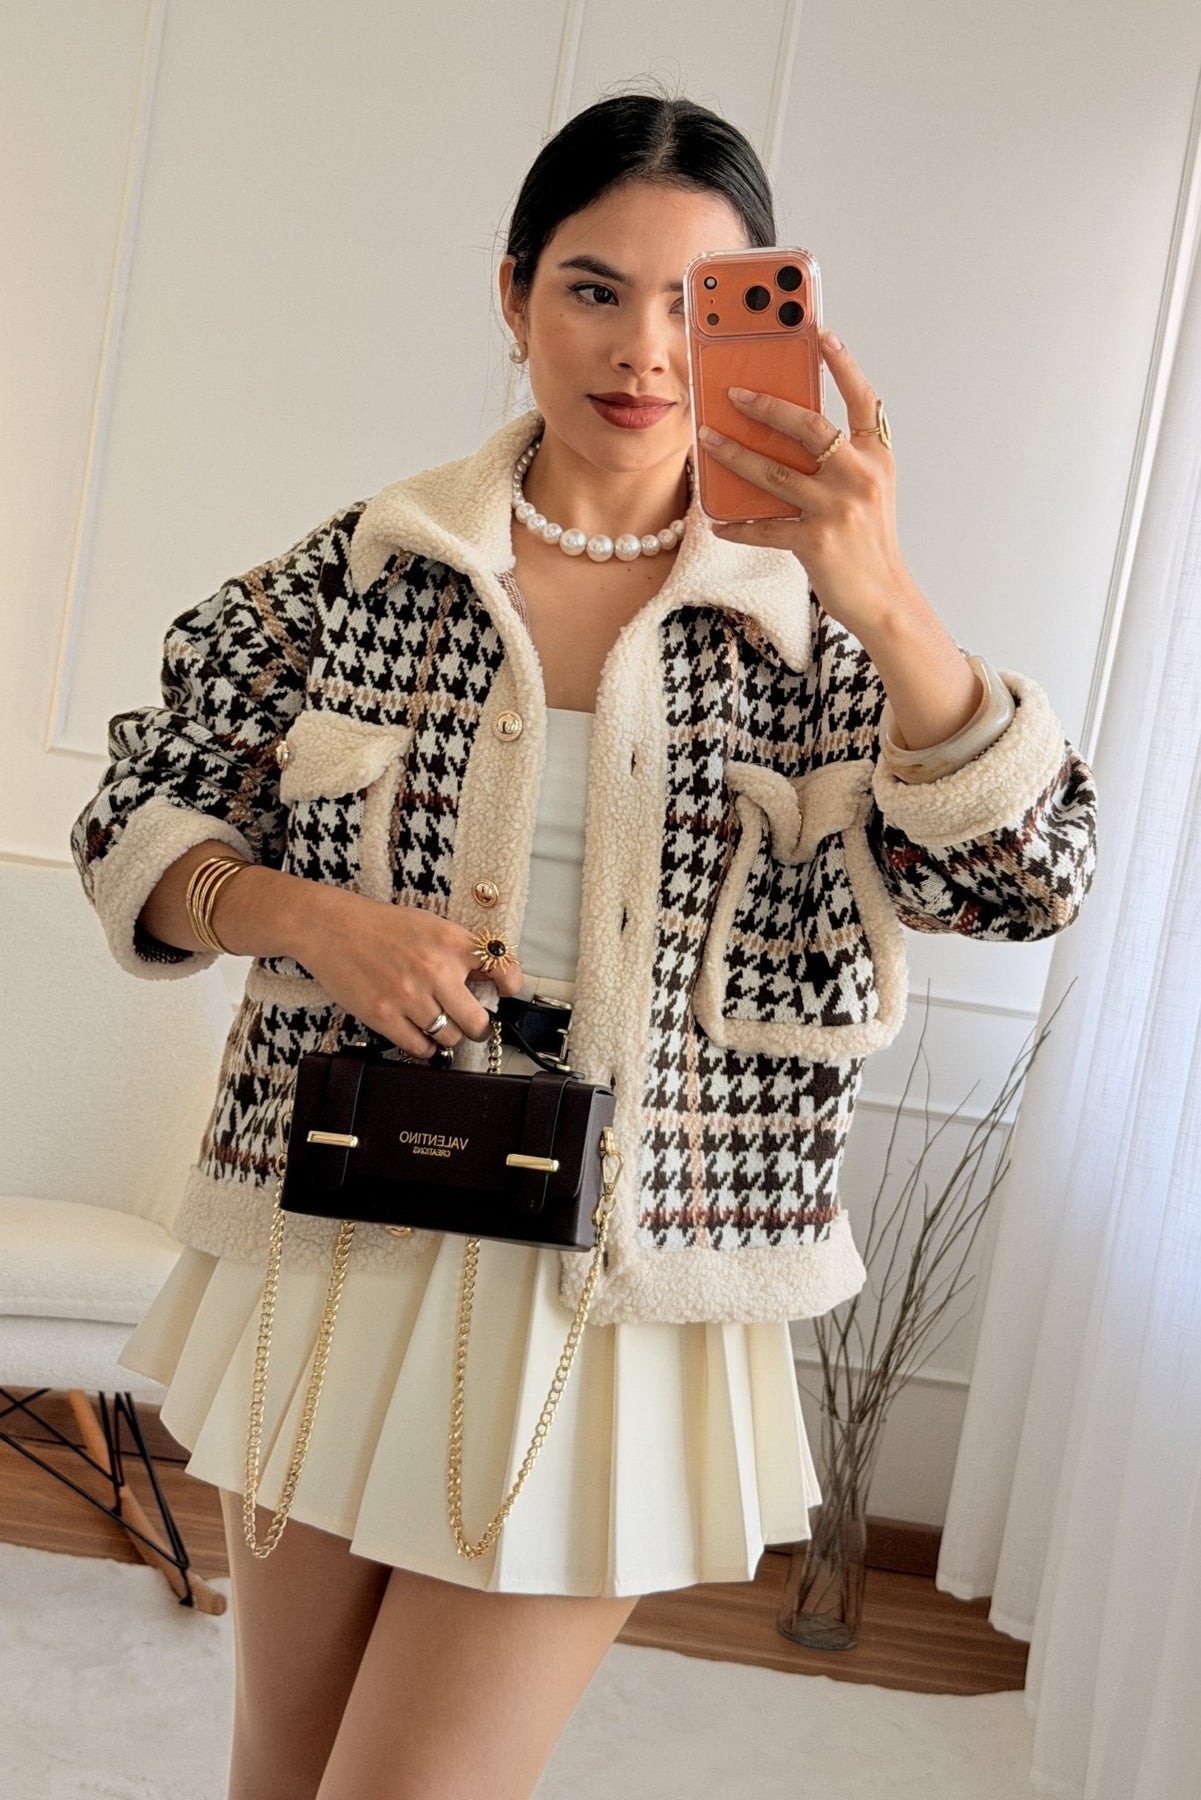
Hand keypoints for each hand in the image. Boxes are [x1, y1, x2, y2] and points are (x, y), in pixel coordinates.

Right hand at [290, 886, 523, 1058]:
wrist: (331, 927)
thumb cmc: (380, 926)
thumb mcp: (430, 925)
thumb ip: (461, 950)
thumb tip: (492, 975)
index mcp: (450, 943)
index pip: (502, 969)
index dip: (510, 986)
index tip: (505, 993)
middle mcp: (434, 970)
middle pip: (477, 1021)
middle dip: (477, 1027)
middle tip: (472, 1025)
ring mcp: (408, 996)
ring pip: (449, 1037)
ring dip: (448, 1036)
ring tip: (440, 1026)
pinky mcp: (383, 1015)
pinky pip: (419, 1048)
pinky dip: (425, 1048)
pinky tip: (422, 1037)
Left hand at [699, 331, 922, 643]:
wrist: (884, 597)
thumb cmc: (870, 542)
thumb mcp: (868, 490)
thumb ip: (840, 459)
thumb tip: (788, 432)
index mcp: (876, 456)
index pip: (862, 397)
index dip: (843, 363)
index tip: (820, 333)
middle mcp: (860, 475)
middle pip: (807, 426)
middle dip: (765, 406)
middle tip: (732, 395)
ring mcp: (837, 508)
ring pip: (774, 472)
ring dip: (735, 455)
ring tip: (708, 441)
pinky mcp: (815, 541)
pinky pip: (764, 527)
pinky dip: (738, 526)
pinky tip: (719, 522)